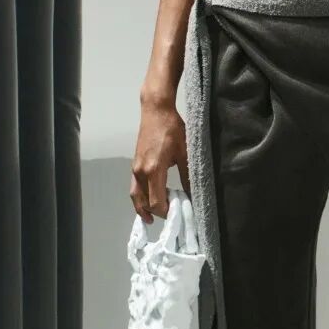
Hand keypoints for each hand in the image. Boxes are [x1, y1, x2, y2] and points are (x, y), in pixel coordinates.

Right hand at [131, 101, 188, 221]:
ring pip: (136, 196)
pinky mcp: (135, 165)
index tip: (179, 212)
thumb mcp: (185, 152)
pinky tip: (149, 201)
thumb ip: (188, 175)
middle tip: (171, 216)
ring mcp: (135, 168)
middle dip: (156, 212)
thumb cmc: (172, 129)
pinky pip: (135, 187)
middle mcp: (140, 172)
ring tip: (154, 217)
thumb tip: (194, 193)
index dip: (167, 211)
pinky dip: (140, 198)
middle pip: (144, 202)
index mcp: (153, 170)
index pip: (156, 202)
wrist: (156, 111)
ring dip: (144, 208)